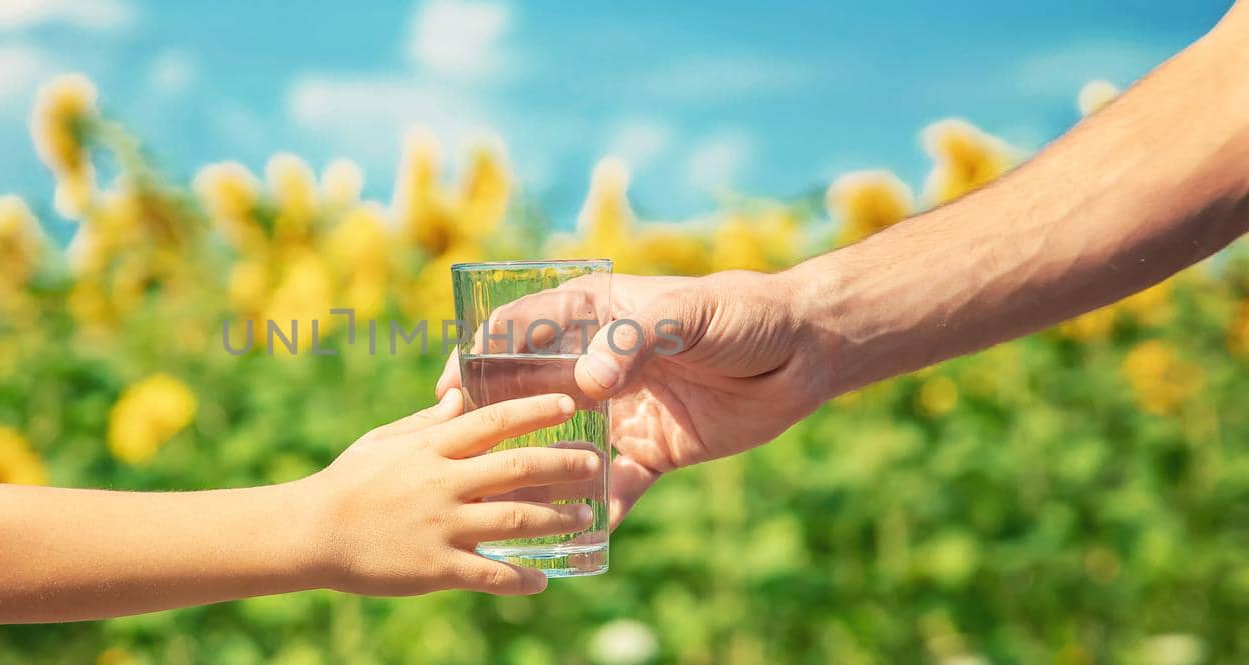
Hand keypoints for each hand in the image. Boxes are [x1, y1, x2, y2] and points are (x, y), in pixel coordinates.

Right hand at [300, 389, 601, 595]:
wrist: (309, 533)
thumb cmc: (346, 482)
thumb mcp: (383, 441)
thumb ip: (425, 423)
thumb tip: (458, 395)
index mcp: (430, 447)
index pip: (493, 420)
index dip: (535, 410)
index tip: (569, 404)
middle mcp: (443, 483)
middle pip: (518, 469)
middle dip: (564, 465)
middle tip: (595, 463)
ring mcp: (442, 526)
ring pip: (516, 521)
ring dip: (557, 519)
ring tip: (585, 516)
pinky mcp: (436, 567)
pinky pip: (490, 575)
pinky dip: (521, 579)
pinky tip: (543, 580)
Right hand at [437, 270, 824, 527]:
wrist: (804, 353)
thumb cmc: (741, 314)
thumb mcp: (686, 314)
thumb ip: (634, 342)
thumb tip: (590, 384)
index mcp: (591, 318)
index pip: (516, 331)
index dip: (477, 356)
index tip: (448, 389)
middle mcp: (594, 366)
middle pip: (526, 396)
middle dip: (494, 428)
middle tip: (461, 462)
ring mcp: (619, 412)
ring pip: (562, 448)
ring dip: (538, 477)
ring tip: (507, 508)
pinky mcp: (650, 452)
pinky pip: (613, 488)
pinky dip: (595, 513)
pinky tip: (575, 540)